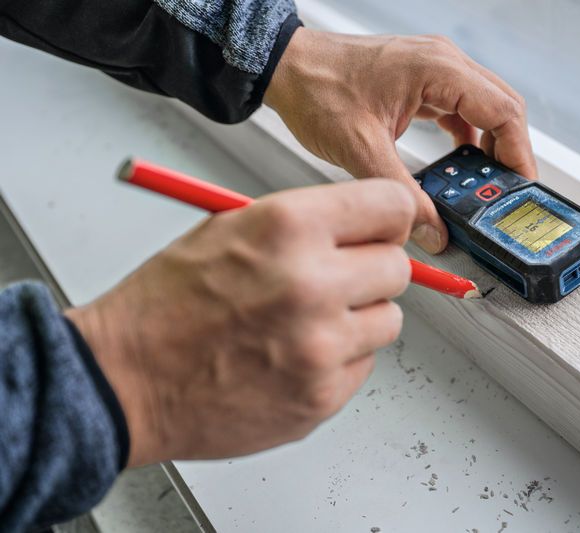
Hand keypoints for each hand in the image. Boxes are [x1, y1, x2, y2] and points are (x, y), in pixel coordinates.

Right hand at [65, 180, 414, 465]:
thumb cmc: (166, 306)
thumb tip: (367, 230)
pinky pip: (363, 365)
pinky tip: (293, 355)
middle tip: (337, 279)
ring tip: (307, 322)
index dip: (388, 219)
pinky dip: (338, 359)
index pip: (393, 207)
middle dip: (372, 271)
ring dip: (358, 319)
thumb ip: (308, 224)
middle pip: (399, 268)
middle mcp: (313, 284)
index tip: (382, 230)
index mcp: (289, 228)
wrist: (125, 381)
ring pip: (389, 321)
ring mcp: (320, 347)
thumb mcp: (230, 229)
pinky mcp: (321, 396)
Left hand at [264, 28, 536, 253]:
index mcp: (437, 70)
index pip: (503, 112)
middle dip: (509, 152)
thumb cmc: (317, 90)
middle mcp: (443, 62)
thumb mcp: (361, 150)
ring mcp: (434, 68)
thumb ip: (402, 192)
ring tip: (484, 183)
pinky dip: (467, 137)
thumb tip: (431, 228)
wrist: (287, 67)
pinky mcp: (422, 80)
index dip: (518, 154)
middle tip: (506, 192)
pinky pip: (460, 108)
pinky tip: (459, 164)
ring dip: (489, 144)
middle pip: (502, 108)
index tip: (519, 187)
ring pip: (484, 107)